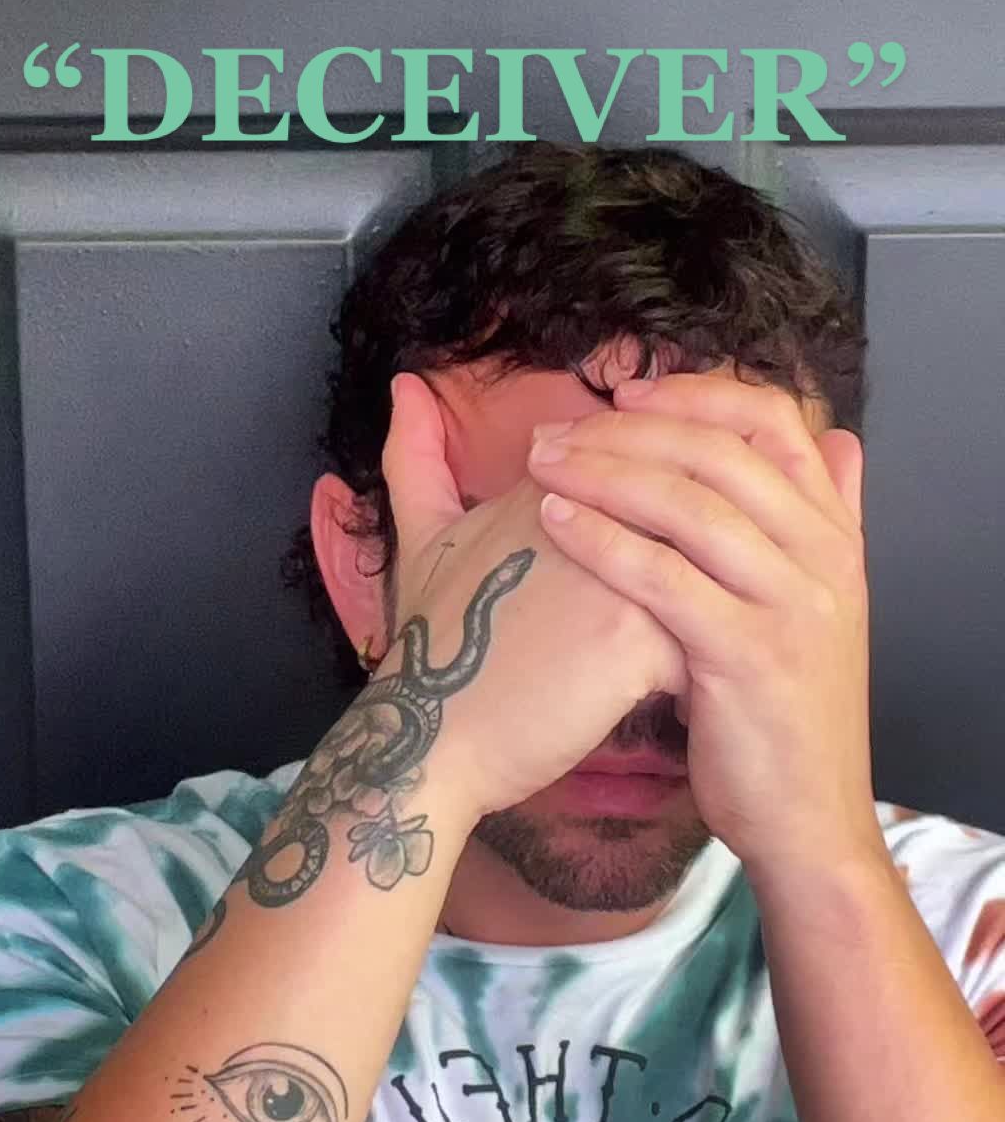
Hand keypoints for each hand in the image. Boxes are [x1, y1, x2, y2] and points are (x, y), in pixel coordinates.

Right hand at [378, 372, 691, 821]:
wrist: (427, 736)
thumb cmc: (432, 646)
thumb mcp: (419, 538)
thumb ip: (417, 457)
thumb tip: (406, 385)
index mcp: (552, 478)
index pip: (645, 466)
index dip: (660, 522)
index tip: (656, 564)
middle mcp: (593, 508)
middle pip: (688, 509)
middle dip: (702, 561)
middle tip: (694, 617)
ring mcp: (620, 566)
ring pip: (710, 570)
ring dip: (713, 611)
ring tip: (693, 661)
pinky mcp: (640, 634)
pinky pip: (709, 634)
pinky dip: (707, 668)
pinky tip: (688, 700)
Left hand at [526, 371, 886, 881]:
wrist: (807, 819)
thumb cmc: (783, 712)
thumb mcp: (817, 606)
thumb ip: (826, 522)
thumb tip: (839, 442)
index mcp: (835, 533)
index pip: (775, 420)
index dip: (694, 394)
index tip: (624, 393)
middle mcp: (824, 557)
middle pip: (722, 451)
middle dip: (628, 430)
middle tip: (553, 432)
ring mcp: (793, 605)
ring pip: (692, 505)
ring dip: (604, 473)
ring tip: (538, 465)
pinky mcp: (751, 657)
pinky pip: (666, 578)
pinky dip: (605, 541)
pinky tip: (554, 524)